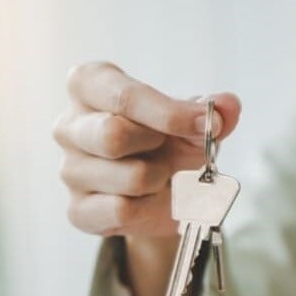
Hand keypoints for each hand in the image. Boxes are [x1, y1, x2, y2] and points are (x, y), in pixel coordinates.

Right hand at [54, 61, 241, 237]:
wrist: (162, 188)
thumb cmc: (167, 139)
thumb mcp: (191, 118)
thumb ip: (212, 109)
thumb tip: (227, 106)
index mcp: (88, 84)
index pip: (123, 97)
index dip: (170, 114)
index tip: (208, 125)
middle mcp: (69, 125)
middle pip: (112, 136)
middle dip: (159, 148)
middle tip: (169, 149)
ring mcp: (69, 170)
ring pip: (129, 178)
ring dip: (161, 180)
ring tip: (159, 175)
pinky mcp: (78, 210)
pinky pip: (122, 211)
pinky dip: (150, 208)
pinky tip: (148, 199)